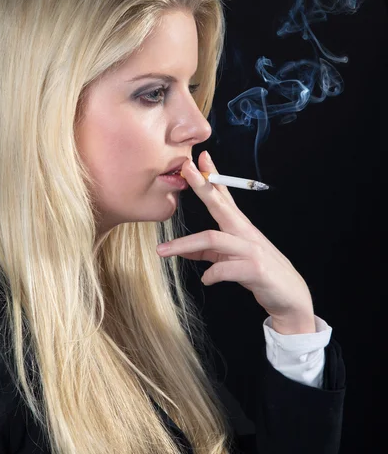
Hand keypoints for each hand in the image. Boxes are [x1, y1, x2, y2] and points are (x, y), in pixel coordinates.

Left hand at [156, 151, 315, 333]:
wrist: (290, 296)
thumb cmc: (259, 273)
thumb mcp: (231, 259)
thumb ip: (209, 252)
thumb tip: (183, 249)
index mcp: (240, 227)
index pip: (225, 196)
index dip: (213, 176)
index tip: (201, 157)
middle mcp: (246, 233)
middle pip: (221, 205)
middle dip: (203, 186)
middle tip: (186, 170)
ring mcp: (251, 249)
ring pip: (213, 239)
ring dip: (185, 244)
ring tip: (163, 250)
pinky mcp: (255, 269)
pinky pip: (225, 269)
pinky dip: (211, 274)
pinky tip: (207, 279)